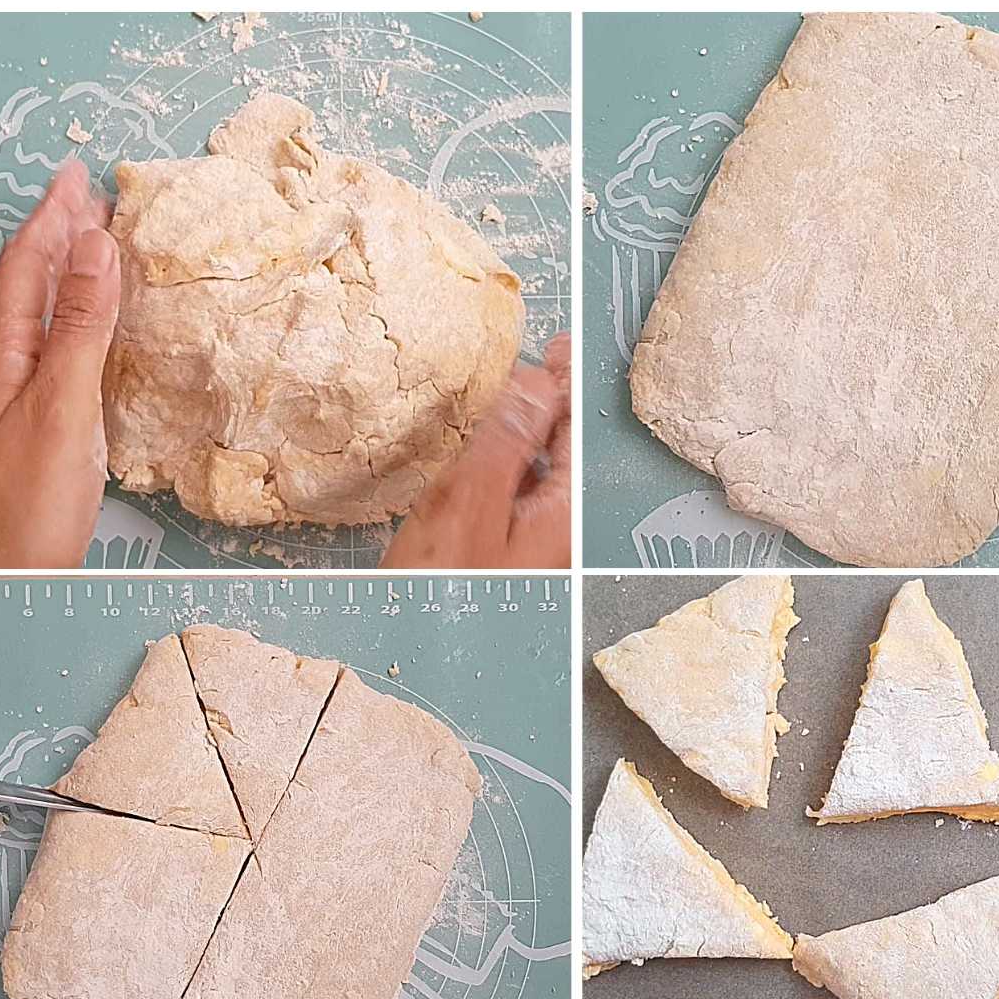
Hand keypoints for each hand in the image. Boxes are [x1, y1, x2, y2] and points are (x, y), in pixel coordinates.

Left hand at [0, 160, 119, 567]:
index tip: (79, 176)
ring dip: (62, 270)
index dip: (54, 218)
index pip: (27, 265)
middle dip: (55, 233)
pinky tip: (84, 320)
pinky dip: (69, 315)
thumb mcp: (59, 410)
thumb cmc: (26, 508)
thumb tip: (96, 249)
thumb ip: (78, 329)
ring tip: (87, 240)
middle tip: (86, 194)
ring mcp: (8, 392)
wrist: (3, 579)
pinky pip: (47, 344)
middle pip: (23, 279)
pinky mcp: (27, 421)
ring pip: (32, 310)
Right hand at [381, 332, 569, 568]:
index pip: (577, 430)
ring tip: (508, 399)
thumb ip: (507, 441)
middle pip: (562, 449)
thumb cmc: (445, 590)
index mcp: (561, 514)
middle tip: (538, 362)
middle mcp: (554, 530)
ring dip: (525, 431)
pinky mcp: (500, 555)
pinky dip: (504, 463)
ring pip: (538, 472)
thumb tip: (536, 386)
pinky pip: (514, 495)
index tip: (557, 348)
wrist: (421, 651)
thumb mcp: (471, 502)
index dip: (568, 382)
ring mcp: (528, 545)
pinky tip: (482, 454)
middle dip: (548, 402)